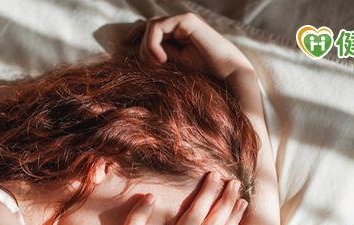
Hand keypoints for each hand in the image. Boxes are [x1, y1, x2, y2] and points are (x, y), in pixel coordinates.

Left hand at [121, 12, 253, 78]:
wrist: (228, 75)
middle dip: (141, 46)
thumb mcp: (174, 67)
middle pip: (147, 26)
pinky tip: (161, 59)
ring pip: (151, 26)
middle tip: (148, 66)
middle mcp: (180, 25)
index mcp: (177, 34)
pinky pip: (158, 27)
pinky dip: (153, 43)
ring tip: (157, 64)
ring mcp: (184, 21)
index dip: (135, 34)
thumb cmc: (204, 75)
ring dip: (147, 47)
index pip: (149, 28)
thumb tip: (135, 52)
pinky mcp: (187, 20)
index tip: (125, 46)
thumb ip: (158, 56)